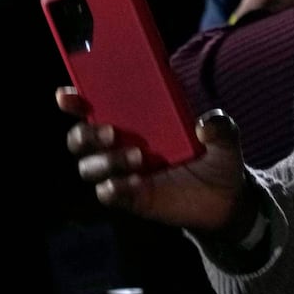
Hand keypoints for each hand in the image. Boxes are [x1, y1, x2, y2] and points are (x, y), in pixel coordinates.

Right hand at [59, 89, 250, 232]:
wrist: (226, 198)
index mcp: (136, 119)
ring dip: (106, 161)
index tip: (67, 95)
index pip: (95, 106)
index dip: (75, 99)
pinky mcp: (130, 197)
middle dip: (86, 133)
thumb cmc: (217, 157)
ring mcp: (122, 172)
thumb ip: (219, 126)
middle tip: (112, 132)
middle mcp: (120, 144)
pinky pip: (107, 192)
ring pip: (89, 166)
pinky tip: (136, 183)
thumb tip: (206, 124)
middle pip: (80, 137)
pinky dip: (114, 187)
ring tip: (139, 158)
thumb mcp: (225, 137)